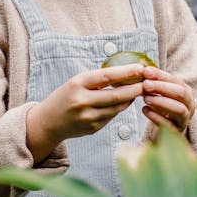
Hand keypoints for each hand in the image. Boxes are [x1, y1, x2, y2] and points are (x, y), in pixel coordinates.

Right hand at [26, 63, 145, 160]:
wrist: (48, 122)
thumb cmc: (65, 97)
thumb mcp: (76, 82)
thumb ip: (97, 80)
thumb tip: (126, 75)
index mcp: (77, 84)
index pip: (106, 76)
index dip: (126, 72)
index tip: (140, 68)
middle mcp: (82, 101)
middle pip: (116, 95)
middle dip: (135, 89)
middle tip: (148, 83)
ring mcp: (88, 117)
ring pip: (117, 108)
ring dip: (130, 99)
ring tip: (138, 90)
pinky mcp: (93, 129)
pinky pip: (112, 117)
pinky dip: (119, 108)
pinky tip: (123, 102)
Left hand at [140, 66, 194, 134]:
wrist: (165, 131)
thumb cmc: (162, 107)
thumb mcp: (160, 93)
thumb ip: (154, 82)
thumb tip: (142, 69)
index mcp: (186, 92)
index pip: (175, 80)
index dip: (161, 75)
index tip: (145, 71)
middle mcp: (189, 104)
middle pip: (180, 93)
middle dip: (162, 87)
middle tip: (145, 84)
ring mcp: (184, 119)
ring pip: (178, 109)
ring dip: (161, 102)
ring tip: (145, 98)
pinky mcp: (177, 132)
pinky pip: (169, 124)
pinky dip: (156, 117)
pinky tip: (145, 110)